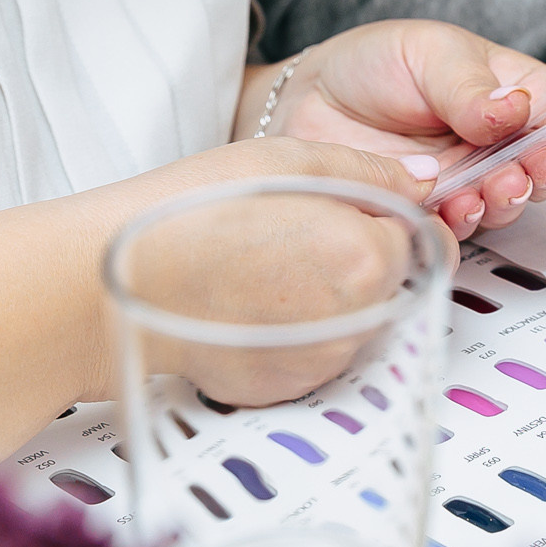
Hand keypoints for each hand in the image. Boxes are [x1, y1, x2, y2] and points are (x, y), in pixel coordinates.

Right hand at [109, 136, 453, 408]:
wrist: (122, 283)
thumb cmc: (194, 213)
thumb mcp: (290, 159)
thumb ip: (370, 169)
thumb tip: (423, 179)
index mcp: (367, 257)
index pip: (414, 233)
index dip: (380, 213)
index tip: (345, 207)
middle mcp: (356, 320)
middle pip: (388, 279)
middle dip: (358, 254)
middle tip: (295, 232)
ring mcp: (322, 362)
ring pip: (354, 317)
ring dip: (328, 292)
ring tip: (264, 264)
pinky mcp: (288, 388)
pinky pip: (316, 351)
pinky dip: (297, 327)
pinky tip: (252, 300)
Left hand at [242, 20, 545, 240]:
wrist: (303, 101)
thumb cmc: (371, 64)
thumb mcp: (427, 53)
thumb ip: (468, 85)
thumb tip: (515, 108)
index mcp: (509, 88)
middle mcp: (498, 138)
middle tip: (542, 164)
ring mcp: (469, 176)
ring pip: (512, 198)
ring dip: (512, 196)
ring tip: (499, 185)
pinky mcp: (435, 209)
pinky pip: (464, 224)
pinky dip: (468, 219)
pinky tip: (458, 205)